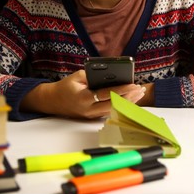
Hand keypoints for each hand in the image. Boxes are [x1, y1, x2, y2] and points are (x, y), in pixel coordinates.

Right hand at [20, 70, 145, 118]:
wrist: (52, 101)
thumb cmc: (65, 86)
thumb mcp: (78, 76)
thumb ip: (94, 75)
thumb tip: (112, 76)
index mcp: (84, 98)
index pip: (107, 94)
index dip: (121, 90)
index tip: (133, 84)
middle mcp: (88, 110)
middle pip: (114, 105)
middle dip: (129, 97)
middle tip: (141, 89)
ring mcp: (91, 116)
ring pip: (114, 110)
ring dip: (127, 102)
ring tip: (139, 94)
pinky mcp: (93, 117)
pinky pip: (110, 111)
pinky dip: (120, 105)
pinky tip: (130, 99)